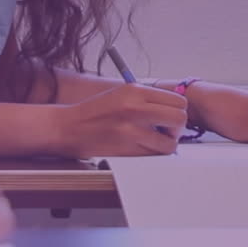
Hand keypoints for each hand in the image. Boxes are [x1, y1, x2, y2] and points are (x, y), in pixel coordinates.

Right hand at [57, 83, 188, 157]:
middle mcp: (135, 108)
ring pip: (170, 143)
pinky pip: (153, 155)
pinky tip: (142, 148)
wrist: (68, 127)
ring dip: (166, 145)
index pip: (177, 101)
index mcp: (135, 91)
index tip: (169, 118)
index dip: (178, 111)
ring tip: (154, 142)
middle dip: (177, 129)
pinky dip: (152, 154)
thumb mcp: (121, 94)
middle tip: (167, 132)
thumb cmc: (93, 112)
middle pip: (179, 119)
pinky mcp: (125, 149)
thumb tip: (172, 110)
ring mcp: (131, 130)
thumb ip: (146, 99)